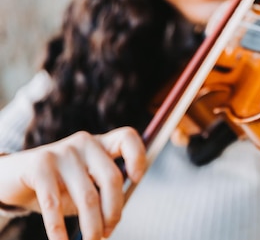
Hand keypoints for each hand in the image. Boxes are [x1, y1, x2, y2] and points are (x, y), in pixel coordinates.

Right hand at [0, 127, 145, 239]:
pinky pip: (55, 202)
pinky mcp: (39, 165)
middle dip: (113, 212)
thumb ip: (101, 193)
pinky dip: (59, 228)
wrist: (12, 177)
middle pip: (112, 178)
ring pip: (87, 196)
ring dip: (92, 226)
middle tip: (108, 233)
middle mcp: (84, 143)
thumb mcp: (83, 185)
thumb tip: (115, 217)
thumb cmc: (57, 185)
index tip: (137, 180)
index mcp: (100, 144)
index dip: (138, 157)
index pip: (127, 138)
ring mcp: (62, 151)